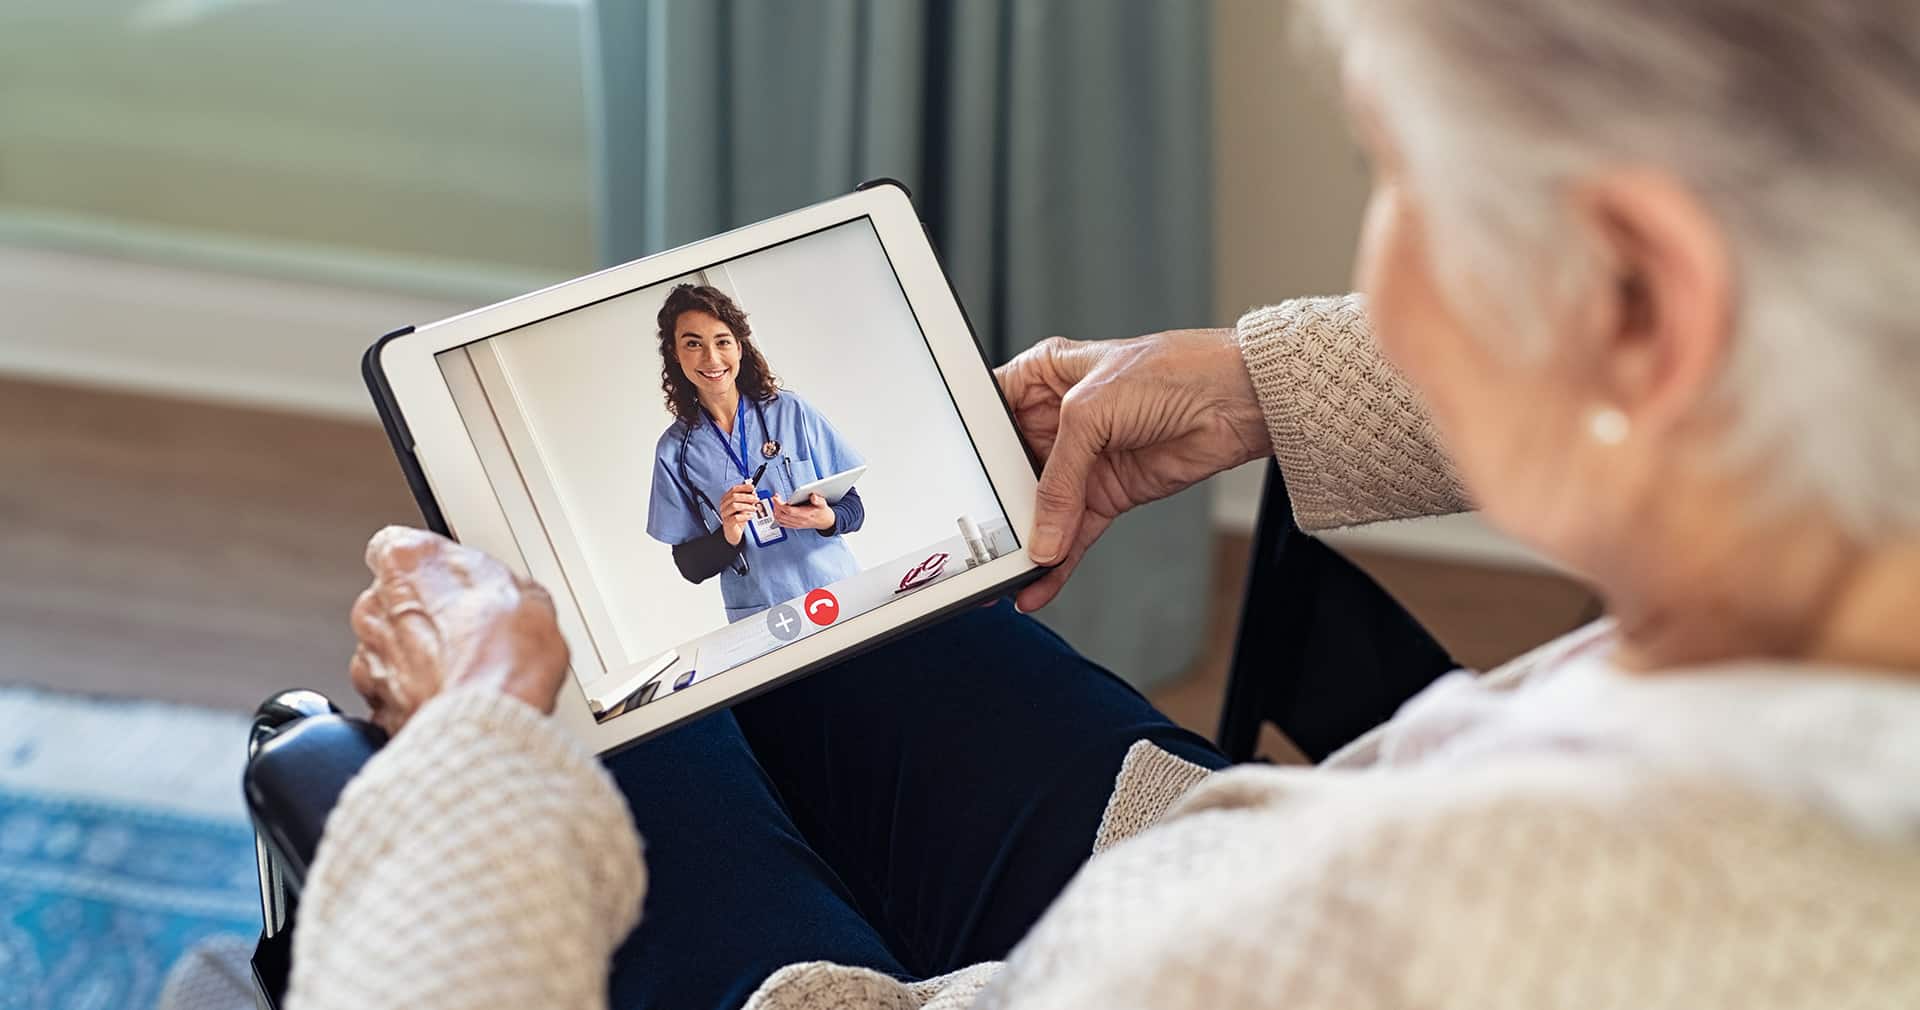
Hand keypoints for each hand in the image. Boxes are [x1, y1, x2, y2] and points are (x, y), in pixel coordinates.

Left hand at [348, 526, 569, 734]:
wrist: (488, 719)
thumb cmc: (503, 656)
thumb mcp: (528, 593)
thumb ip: (493, 582)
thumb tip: (506, 594)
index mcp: (406, 562)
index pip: (396, 545)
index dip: (428, 567)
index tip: (452, 578)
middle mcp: (376, 605)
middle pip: (392, 599)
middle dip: (423, 613)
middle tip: (467, 628)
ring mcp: (370, 656)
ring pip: (389, 647)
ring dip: (416, 656)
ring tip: (462, 668)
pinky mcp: (375, 703)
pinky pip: (391, 692)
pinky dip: (412, 694)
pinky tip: (449, 695)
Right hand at [718, 482, 760, 544]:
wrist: (734, 533)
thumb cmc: (738, 519)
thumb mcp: (744, 507)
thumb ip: (748, 499)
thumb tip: (753, 492)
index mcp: (726, 499)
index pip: (733, 489)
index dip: (744, 487)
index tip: (752, 487)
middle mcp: (724, 505)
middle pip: (734, 497)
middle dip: (747, 497)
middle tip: (756, 499)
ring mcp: (725, 514)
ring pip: (734, 506)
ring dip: (747, 506)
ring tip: (754, 508)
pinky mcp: (728, 523)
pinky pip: (736, 517)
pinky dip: (745, 516)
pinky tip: (750, 516)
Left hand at [771, 492, 834, 530]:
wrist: (825, 522)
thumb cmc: (822, 512)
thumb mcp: (823, 504)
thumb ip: (818, 500)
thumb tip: (813, 496)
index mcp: (805, 515)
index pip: (788, 510)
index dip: (780, 504)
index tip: (776, 497)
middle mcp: (799, 521)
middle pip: (782, 515)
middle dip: (776, 505)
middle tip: (776, 498)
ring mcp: (796, 524)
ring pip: (780, 520)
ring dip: (775, 511)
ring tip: (776, 503)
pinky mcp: (794, 526)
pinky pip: (782, 523)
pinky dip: (777, 517)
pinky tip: (778, 511)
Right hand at [995, 329, 1268, 611]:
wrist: (1235, 401)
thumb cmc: (1171, 372)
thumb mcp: (1092, 411)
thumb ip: (1059, 477)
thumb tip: (1042, 534)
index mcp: (1042, 378)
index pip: (988, 418)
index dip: (970, 453)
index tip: (953, 491)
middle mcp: (1057, 419)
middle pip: (1010, 472)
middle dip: (996, 510)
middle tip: (979, 546)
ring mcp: (1083, 459)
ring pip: (1042, 510)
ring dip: (1027, 543)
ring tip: (1004, 576)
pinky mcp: (1107, 493)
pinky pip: (1073, 533)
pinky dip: (1058, 563)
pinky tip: (1039, 582)